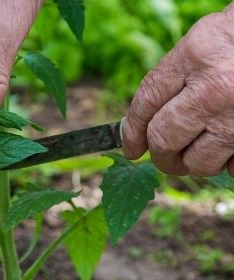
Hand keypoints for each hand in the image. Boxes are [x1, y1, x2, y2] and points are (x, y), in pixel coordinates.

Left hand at [122, 5, 233, 176]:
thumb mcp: (205, 41)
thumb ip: (174, 78)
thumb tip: (141, 125)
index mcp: (195, 55)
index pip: (146, 102)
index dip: (132, 131)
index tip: (131, 147)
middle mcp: (215, 88)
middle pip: (164, 140)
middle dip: (160, 155)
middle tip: (164, 157)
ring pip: (198, 162)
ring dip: (196, 162)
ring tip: (203, 147)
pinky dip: (230, 163)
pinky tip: (232, 145)